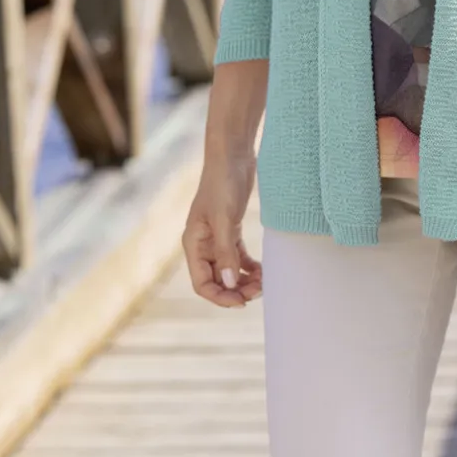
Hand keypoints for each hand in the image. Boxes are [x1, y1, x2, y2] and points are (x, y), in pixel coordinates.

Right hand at [182, 151, 262, 307]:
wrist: (232, 154)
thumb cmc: (223, 184)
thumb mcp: (224, 219)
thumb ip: (226, 253)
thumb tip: (230, 284)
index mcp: (193, 244)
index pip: (202, 283)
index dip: (220, 296)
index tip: (242, 301)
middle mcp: (203, 244)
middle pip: (217, 280)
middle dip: (235, 289)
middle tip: (259, 292)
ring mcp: (217, 237)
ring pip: (229, 270)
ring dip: (244, 280)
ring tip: (263, 283)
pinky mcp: (230, 229)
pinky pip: (238, 257)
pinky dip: (249, 267)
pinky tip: (262, 271)